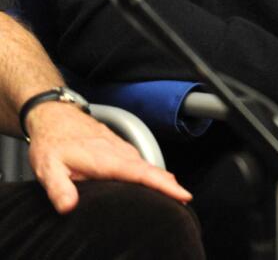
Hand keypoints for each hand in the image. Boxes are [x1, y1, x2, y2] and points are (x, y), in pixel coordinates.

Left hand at [25, 101, 191, 213]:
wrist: (55, 115)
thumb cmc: (53, 140)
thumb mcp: (48, 168)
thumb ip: (59, 189)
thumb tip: (68, 206)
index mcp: (107, 159)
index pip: (142, 174)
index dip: (163, 185)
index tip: (182, 194)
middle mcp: (119, 152)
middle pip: (151, 170)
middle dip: (169, 185)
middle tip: (184, 199)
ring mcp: (121, 148)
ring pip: (147, 164)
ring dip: (161, 178)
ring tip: (173, 192)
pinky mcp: (119, 147)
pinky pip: (140, 160)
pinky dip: (151, 171)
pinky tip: (151, 178)